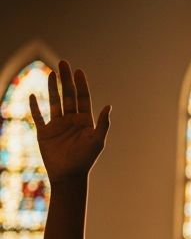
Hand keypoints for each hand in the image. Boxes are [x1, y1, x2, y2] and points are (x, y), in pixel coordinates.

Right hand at [29, 61, 110, 182]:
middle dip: (66, 79)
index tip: (79, 71)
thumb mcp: (97, 141)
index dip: (81, 84)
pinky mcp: (44, 133)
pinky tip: (33, 95)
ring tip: (52, 72)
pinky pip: (38, 117)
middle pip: (68, 95)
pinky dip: (35, 106)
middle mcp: (71, 120)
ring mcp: (57, 125)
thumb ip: (103, 124)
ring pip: (54, 102)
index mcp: (85, 121)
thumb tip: (109, 106)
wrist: (69, 175)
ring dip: (53, 87)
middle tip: (63, 62)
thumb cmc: (86, 160)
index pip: (83, 98)